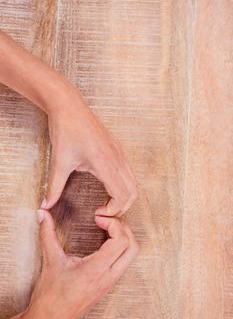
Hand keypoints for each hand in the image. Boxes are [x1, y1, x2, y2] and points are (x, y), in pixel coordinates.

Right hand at [19, 210, 137, 318]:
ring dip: (124, 238)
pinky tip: (105, 242)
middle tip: (106, 221)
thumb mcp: (50, 261)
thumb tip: (43, 214)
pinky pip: (124, 262)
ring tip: (106, 229)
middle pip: (133, 247)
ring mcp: (110, 282)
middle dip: (123, 228)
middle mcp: (107, 277)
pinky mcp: (108, 284)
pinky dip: (121, 247)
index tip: (98, 218)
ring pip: (131, 256)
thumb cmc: (51, 296)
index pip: (121, 242)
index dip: (114, 224)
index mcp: (95, 270)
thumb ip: (47, 234)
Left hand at [42, 87, 137, 215]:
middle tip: (104, 212)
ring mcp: (119, 152)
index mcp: (104, 162)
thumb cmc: (65, 130)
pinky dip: (124, 185)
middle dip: (122, 207)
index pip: (122, 194)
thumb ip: (54, 187)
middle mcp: (117, 157)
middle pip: (133, 191)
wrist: (69, 106)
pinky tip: (107, 187)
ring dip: (124, 197)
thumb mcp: (59, 162)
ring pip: (133, 182)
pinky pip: (129, 172)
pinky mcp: (117, 148)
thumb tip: (46, 205)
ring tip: (107, 203)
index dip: (114, 210)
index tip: (98, 213)